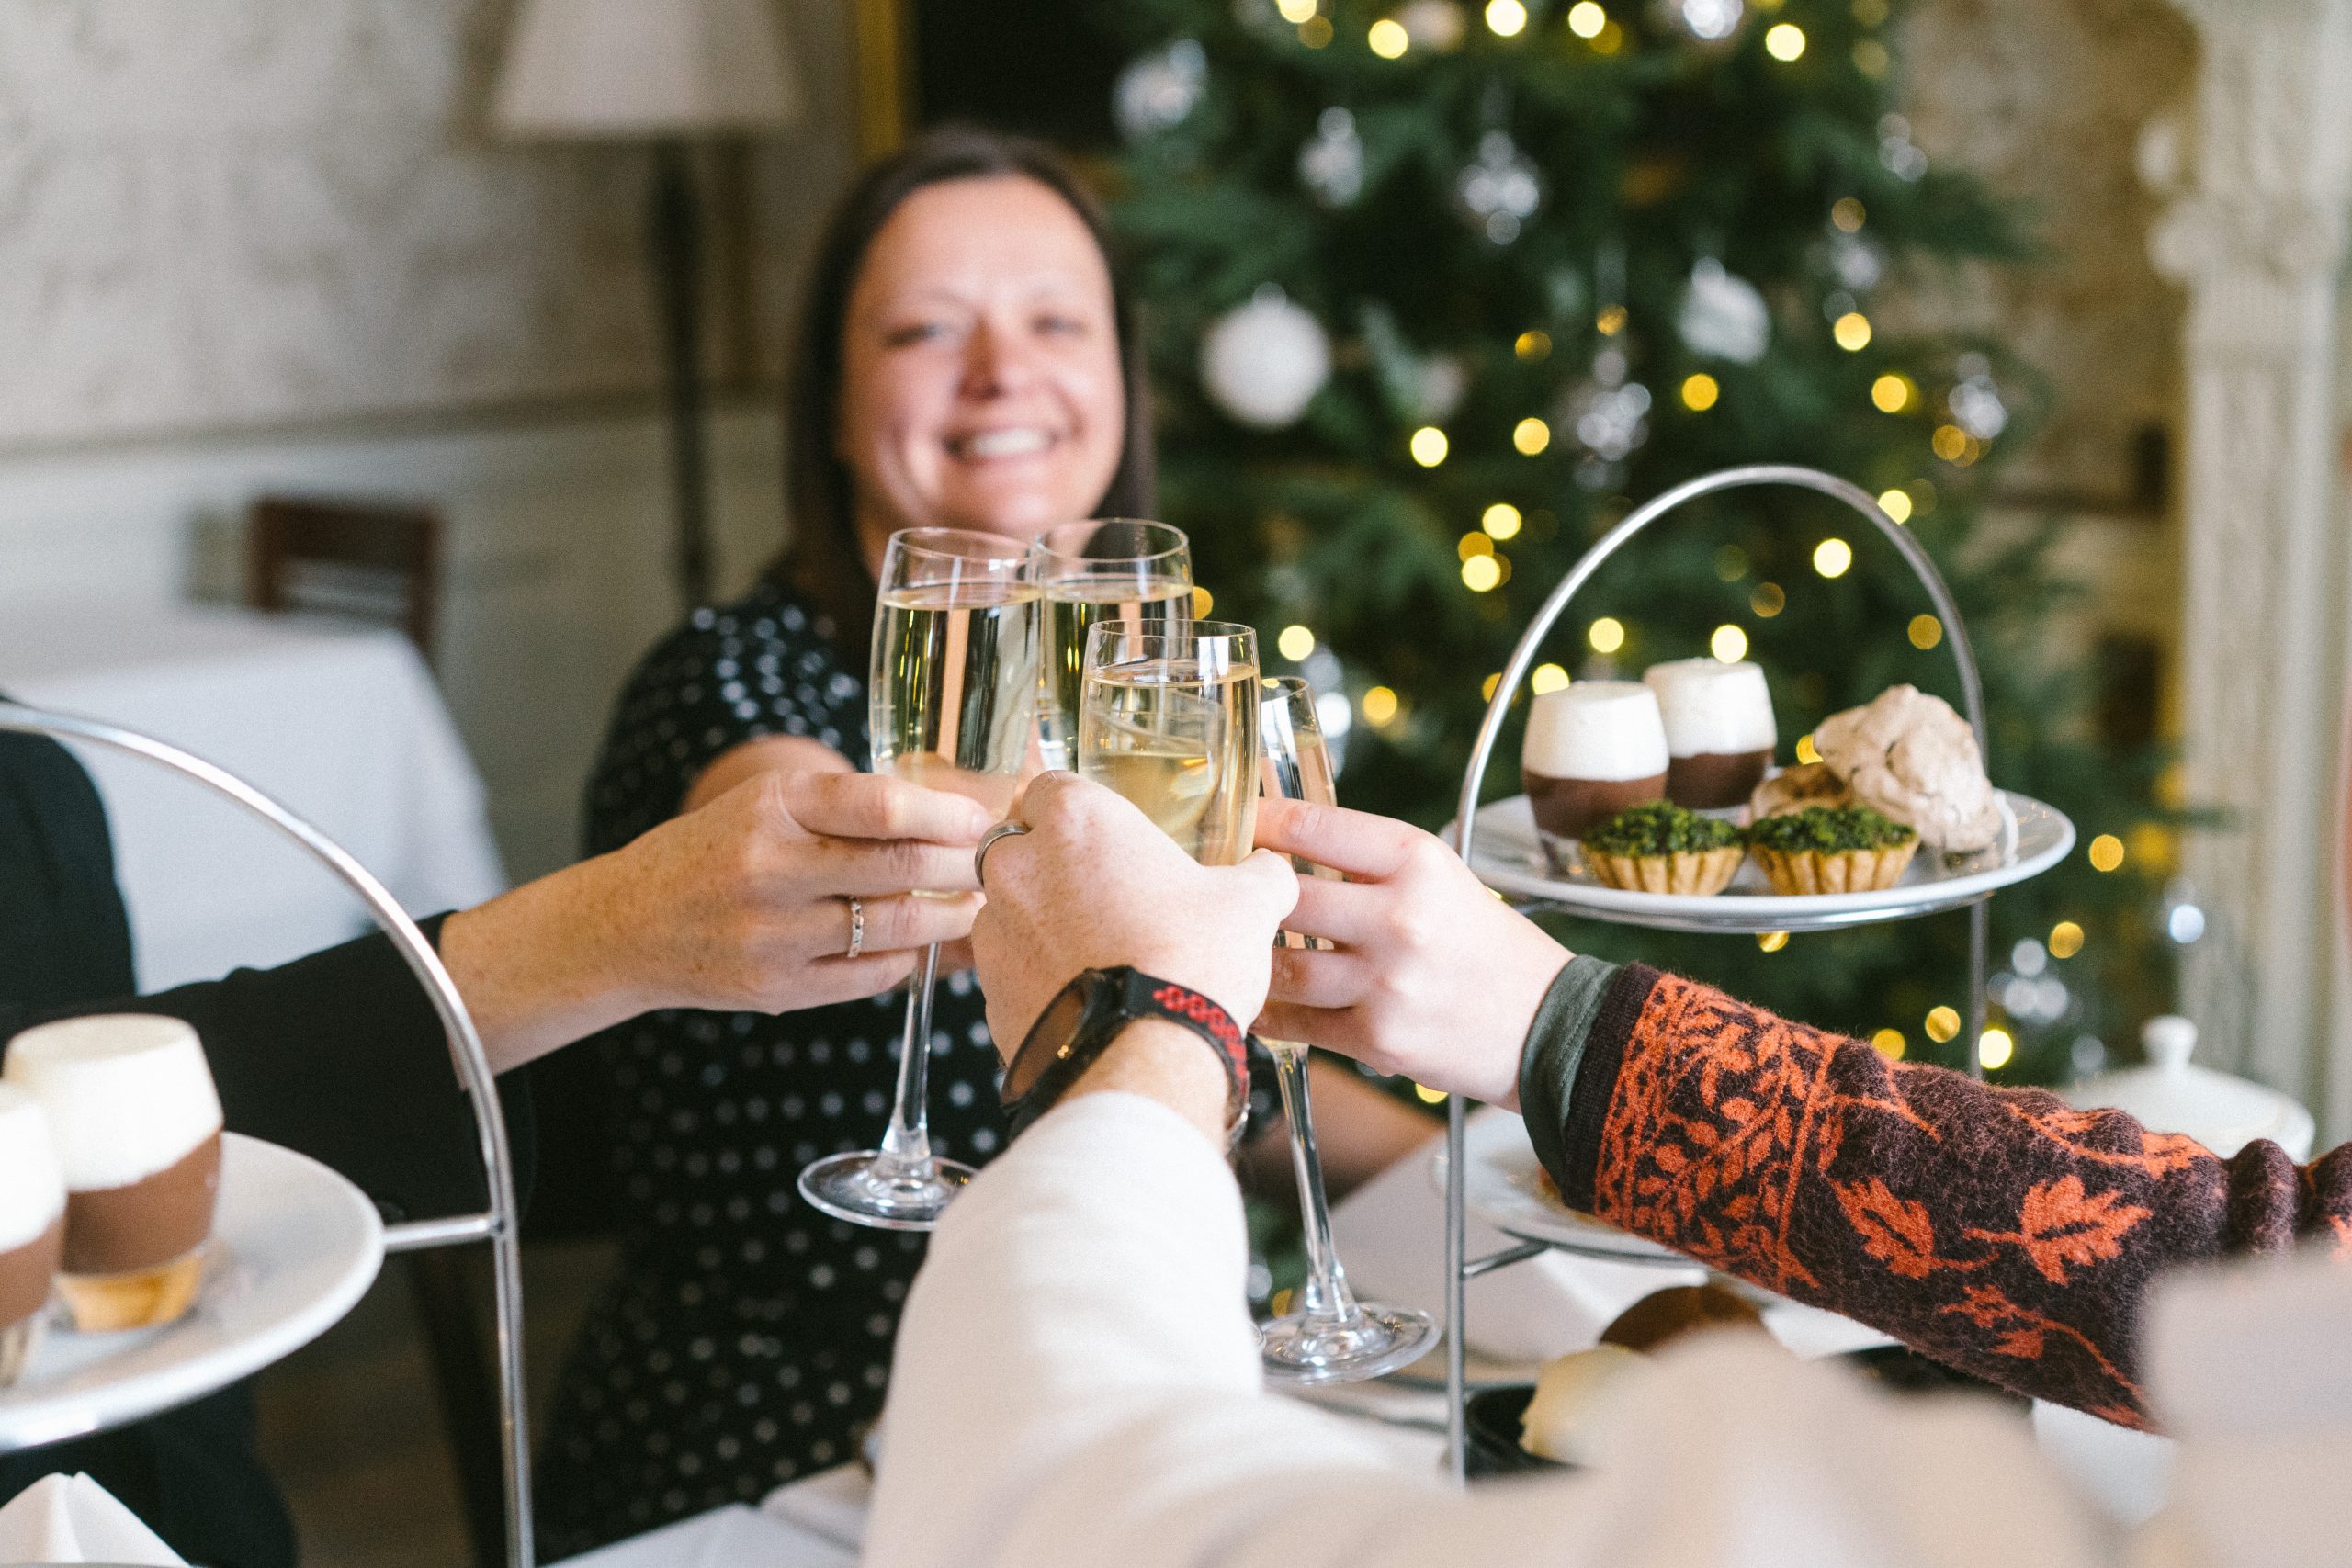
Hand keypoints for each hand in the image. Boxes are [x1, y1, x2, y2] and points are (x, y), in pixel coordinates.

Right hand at [614, 768, 992, 1010]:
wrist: (630, 924)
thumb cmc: (717, 852)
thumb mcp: (767, 805)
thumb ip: (845, 808)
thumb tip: (952, 820)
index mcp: (773, 807)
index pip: (881, 805)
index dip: (945, 814)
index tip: (980, 819)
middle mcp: (771, 868)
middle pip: (899, 867)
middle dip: (962, 867)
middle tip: (996, 864)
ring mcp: (773, 934)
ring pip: (894, 927)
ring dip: (948, 919)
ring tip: (974, 907)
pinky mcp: (777, 989)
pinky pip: (871, 975)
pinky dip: (906, 958)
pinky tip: (922, 945)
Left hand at [969, 773, 1297, 1059]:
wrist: (1145, 1056)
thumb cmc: (1191, 963)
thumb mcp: (1249, 905)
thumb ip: (1259, 874)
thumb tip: (1270, 870)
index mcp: (1079, 823)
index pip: (1050, 785)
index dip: (1075, 808)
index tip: (1100, 833)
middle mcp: (1021, 866)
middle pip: (1018, 844)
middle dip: (1049, 862)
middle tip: (1099, 893)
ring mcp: (997, 928)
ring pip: (1007, 907)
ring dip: (1039, 919)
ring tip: (1094, 951)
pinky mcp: (989, 986)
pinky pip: (1007, 966)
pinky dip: (1033, 973)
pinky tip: (1079, 992)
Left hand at [1252, 798, 1570, 1107]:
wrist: (1547, 1026)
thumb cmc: (1489, 947)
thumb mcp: (1442, 879)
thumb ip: (1369, 864)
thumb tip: (1285, 843)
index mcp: (1417, 863)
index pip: (1313, 826)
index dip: (1259, 820)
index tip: (1234, 821)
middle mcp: (1400, 918)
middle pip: (1283, 895)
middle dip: (1244, 894)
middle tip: (1218, 892)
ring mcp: (1386, 983)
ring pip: (1280, 965)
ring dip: (1249, 959)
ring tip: (1232, 949)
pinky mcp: (1377, 1039)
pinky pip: (1296, 1021)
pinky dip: (1268, 1010)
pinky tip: (1255, 999)